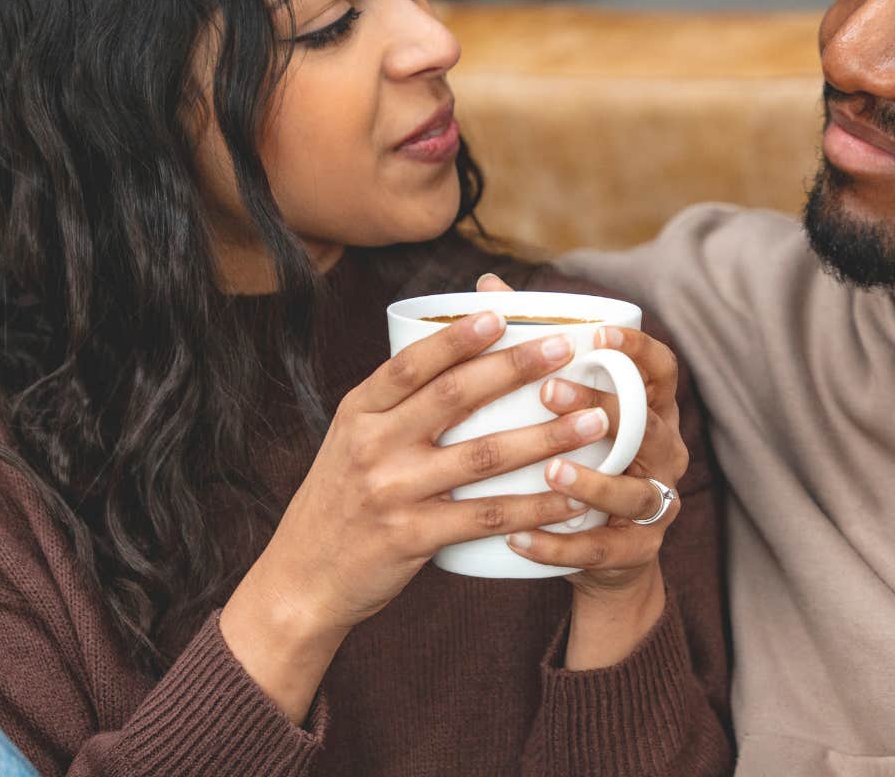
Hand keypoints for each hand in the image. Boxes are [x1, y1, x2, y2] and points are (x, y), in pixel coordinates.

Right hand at [222, 309, 611, 718]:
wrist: (301, 580)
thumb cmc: (340, 501)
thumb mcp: (352, 440)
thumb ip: (397, 403)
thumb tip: (456, 350)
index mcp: (359, 412)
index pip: (410, 363)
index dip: (457, 337)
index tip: (501, 313)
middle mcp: (372, 445)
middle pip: (454, 397)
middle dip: (515, 369)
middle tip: (566, 351)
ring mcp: (392, 492)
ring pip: (482, 456)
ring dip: (545, 437)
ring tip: (593, 422)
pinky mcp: (412, 537)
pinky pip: (485, 517)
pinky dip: (532, 507)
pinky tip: (570, 498)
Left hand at [477, 273, 689, 667]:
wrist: (603, 560)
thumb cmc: (578, 460)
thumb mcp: (568, 410)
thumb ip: (533, 351)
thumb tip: (486, 287)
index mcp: (652, 412)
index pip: (662, 371)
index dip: (638, 350)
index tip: (597, 333)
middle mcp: (664, 454)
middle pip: (649, 426)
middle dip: (605, 406)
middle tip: (551, 392)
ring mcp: (656, 506)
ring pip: (635, 492)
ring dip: (592, 481)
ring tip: (549, 470)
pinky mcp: (636, 554)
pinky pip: (602, 550)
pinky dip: (561, 546)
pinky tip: (519, 538)